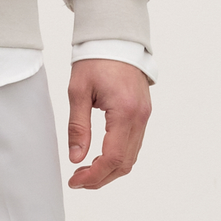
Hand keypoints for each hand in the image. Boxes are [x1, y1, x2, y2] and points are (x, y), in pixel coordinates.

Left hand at [67, 58, 151, 190]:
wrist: (116, 40)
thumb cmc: (95, 60)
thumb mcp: (78, 92)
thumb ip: (78, 127)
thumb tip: (77, 157)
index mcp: (124, 112)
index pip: (112, 157)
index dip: (94, 175)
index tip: (75, 181)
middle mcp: (139, 117)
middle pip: (125, 163)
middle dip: (101, 177)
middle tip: (78, 180)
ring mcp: (144, 116)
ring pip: (131, 157)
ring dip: (110, 170)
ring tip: (86, 170)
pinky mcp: (143, 114)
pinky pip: (134, 144)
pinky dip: (118, 157)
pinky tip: (99, 157)